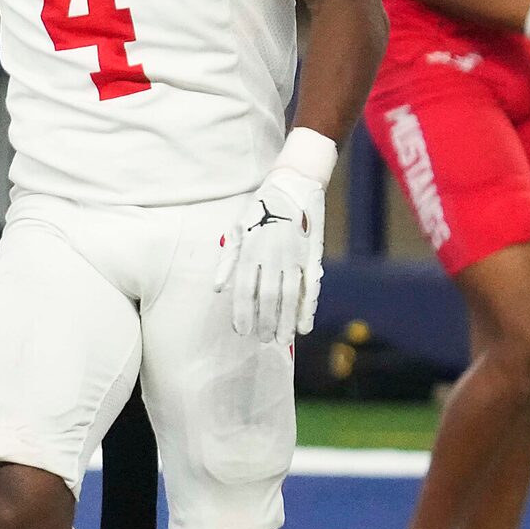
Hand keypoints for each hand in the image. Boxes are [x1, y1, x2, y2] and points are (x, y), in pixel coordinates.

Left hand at [215, 135, 330, 342]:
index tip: (241, 331)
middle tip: (263, 342)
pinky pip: (310, 287)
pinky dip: (308, 307)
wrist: (294, 186)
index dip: (243, 313)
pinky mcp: (312, 256)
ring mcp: (294, 257)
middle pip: (269, 297)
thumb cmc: (258, 210)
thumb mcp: (236, 230)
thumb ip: (227, 261)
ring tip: (282, 340)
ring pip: (290, 295)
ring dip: (286, 320)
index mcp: (250, 251)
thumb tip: (217, 288)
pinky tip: (304, 325)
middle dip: (266, 322)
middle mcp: (273, 257)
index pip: (245, 290)